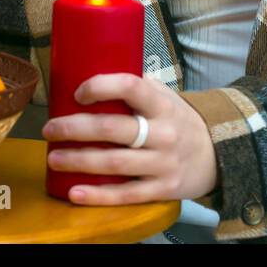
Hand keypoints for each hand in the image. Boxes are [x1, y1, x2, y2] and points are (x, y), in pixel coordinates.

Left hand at [41, 73, 219, 205]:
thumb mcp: (165, 97)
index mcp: (162, 104)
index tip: (77, 93)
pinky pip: (126, 194)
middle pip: (113, 129)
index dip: (100, 87)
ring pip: (115, 163)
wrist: (217, 154)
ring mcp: (163, 163)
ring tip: (54, 158)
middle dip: (75, 129)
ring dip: (79, 161)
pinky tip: (74, 192)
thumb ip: (136, 87)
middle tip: (49, 129)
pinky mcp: (162, 189)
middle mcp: (163, 133)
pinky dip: (98, 195)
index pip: (130, 87)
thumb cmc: (178, 120)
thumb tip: (91, 71)